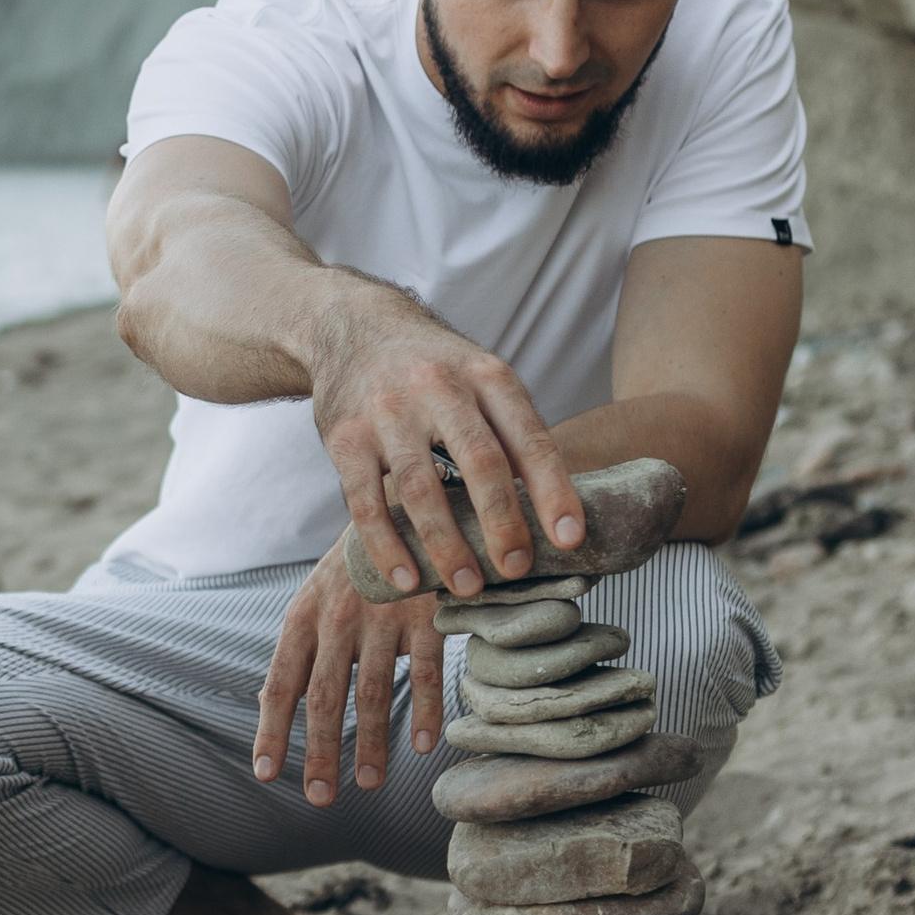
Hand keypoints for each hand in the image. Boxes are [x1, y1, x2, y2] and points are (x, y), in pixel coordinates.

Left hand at [254, 549, 441, 803]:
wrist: (403, 504)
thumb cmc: (352, 569)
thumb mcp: (313, 601)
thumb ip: (296, 653)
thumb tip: (265, 706)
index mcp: (303, 618)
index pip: (281, 684)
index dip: (272, 730)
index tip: (266, 773)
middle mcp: (338, 619)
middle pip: (325, 697)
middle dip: (321, 751)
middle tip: (320, 797)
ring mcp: (383, 617)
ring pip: (374, 691)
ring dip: (372, 743)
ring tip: (370, 783)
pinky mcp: (426, 613)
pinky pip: (427, 671)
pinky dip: (425, 710)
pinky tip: (423, 746)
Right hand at [310, 284, 582, 599]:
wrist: (352, 328)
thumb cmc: (433, 369)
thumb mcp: (481, 378)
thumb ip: (513, 433)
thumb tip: (555, 512)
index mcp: (487, 376)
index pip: (529, 439)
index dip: (553, 491)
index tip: (569, 539)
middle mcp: (440, 388)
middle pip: (479, 462)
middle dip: (502, 523)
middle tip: (517, 569)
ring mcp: (388, 412)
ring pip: (420, 489)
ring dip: (446, 546)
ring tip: (467, 586)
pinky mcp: (345, 438)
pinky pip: (365, 503)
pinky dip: (388, 547)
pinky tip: (408, 580)